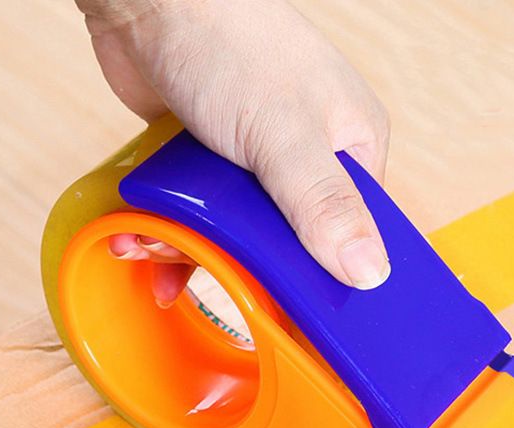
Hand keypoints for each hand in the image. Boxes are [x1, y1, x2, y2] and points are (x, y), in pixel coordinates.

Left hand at [79, 0, 390, 306]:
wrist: (149, 1)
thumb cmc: (231, 47)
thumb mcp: (287, 138)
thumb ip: (326, 208)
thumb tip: (370, 275)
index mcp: (351, 148)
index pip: (352, 236)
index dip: (322, 278)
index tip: (291, 311)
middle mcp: (309, 158)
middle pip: (288, 244)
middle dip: (242, 266)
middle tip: (207, 278)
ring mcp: (256, 162)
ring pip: (236, 235)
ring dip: (192, 251)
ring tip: (154, 251)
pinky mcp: (210, 164)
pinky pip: (200, 217)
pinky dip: (171, 232)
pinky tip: (143, 241)